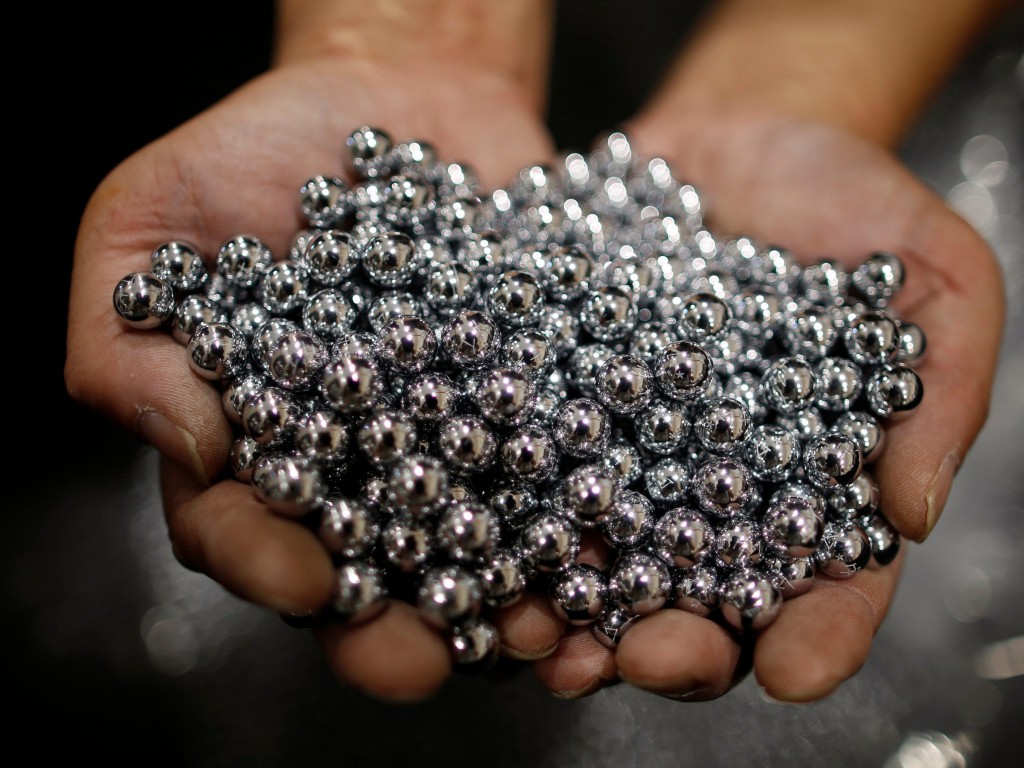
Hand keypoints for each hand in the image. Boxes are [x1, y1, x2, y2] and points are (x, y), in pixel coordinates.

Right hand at [65, 47, 566, 700]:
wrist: (393, 95)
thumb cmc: (250, 153)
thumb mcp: (143, 224)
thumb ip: (124, 341)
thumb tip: (189, 446)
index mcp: (253, 443)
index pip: (242, 533)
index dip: (267, 566)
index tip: (304, 580)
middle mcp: (354, 462)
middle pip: (366, 571)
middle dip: (392, 627)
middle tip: (423, 659)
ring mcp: (448, 441)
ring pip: (471, 546)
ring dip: (500, 598)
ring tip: (531, 626)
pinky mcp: (530, 405)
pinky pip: (556, 471)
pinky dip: (578, 512)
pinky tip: (602, 543)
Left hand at [530, 109, 1003, 700]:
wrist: (737, 143)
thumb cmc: (851, 206)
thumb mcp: (937, 277)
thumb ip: (942, 390)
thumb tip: (909, 512)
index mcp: (814, 486)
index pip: (828, 586)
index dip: (816, 635)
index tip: (794, 668)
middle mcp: (713, 492)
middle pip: (697, 599)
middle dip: (670, 645)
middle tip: (644, 660)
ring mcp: (628, 457)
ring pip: (598, 559)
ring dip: (566, 611)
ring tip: (542, 634)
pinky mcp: (558, 409)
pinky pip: (526, 472)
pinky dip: (503, 513)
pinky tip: (481, 538)